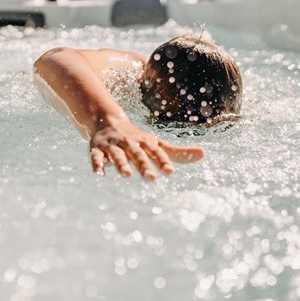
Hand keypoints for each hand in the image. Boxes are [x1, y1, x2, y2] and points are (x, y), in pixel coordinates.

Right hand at [89, 120, 204, 179]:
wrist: (106, 121)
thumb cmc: (137, 139)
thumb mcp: (156, 144)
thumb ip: (178, 153)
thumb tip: (203, 155)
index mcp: (145, 142)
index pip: (156, 152)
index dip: (162, 161)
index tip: (169, 172)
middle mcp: (129, 142)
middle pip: (137, 154)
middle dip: (143, 165)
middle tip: (151, 178)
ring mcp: (113, 145)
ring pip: (117, 155)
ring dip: (121, 164)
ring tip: (126, 175)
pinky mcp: (97, 149)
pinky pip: (96, 156)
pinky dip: (97, 163)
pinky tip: (99, 173)